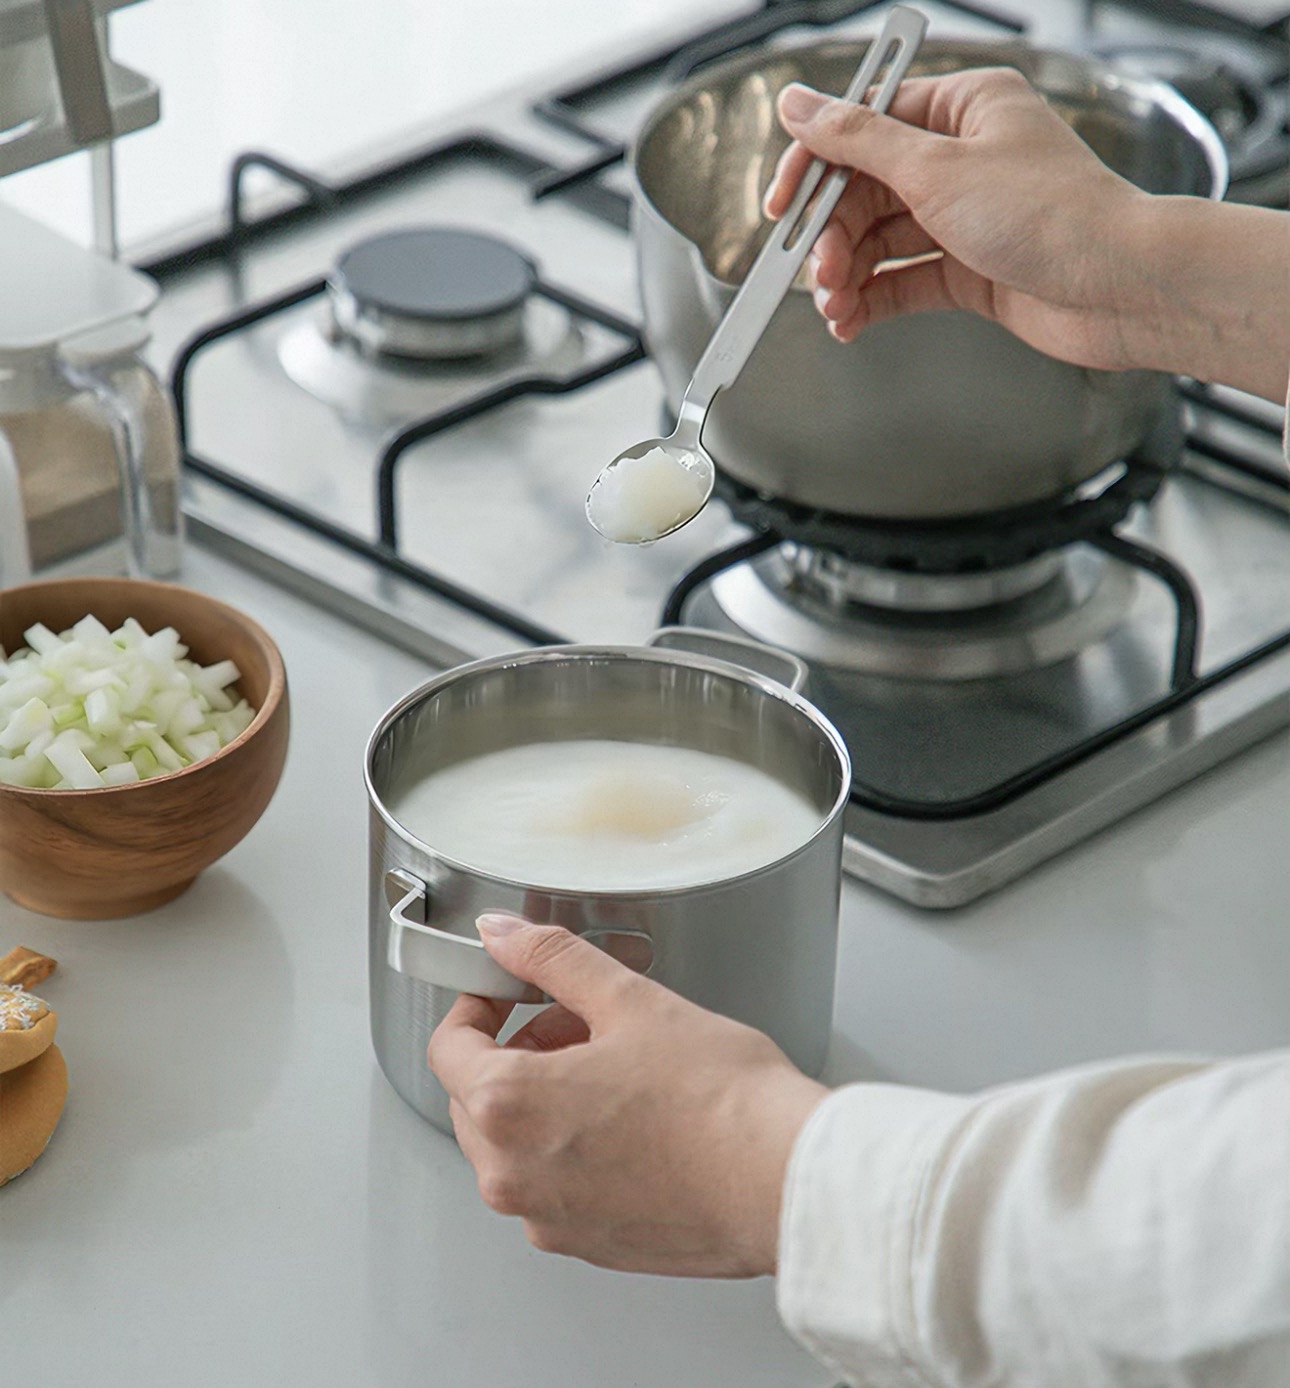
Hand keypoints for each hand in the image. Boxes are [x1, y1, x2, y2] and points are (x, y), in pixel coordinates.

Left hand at [427, 914, 826, 1277]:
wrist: (783, 1180)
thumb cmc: (720, 1099)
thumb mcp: (628, 999)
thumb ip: (552, 959)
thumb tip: (504, 935)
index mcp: (508, 1107)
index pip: (448, 1046)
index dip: (478, 1004)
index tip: (507, 990)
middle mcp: (514, 1175)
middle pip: (476, 1098)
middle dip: (517, 1050)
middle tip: (577, 1021)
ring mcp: (550, 1219)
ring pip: (514, 1145)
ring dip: (544, 1099)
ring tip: (615, 1068)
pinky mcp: (590, 1245)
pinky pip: (553, 1186)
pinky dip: (573, 1147)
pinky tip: (634, 1119)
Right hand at [764, 67, 1289, 401]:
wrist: (1118, 289)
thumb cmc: (1049, 214)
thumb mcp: (935, 167)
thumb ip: (856, 139)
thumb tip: (797, 103)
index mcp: (962, 108)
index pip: (864, 126)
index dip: (815, 168)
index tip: (781, 207)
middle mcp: (963, 158)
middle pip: (866, 191)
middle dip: (833, 236)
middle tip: (816, 272)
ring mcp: (966, 217)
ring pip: (881, 241)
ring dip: (848, 276)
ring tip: (835, 307)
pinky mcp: (970, 270)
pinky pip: (903, 280)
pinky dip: (873, 301)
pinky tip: (851, 322)